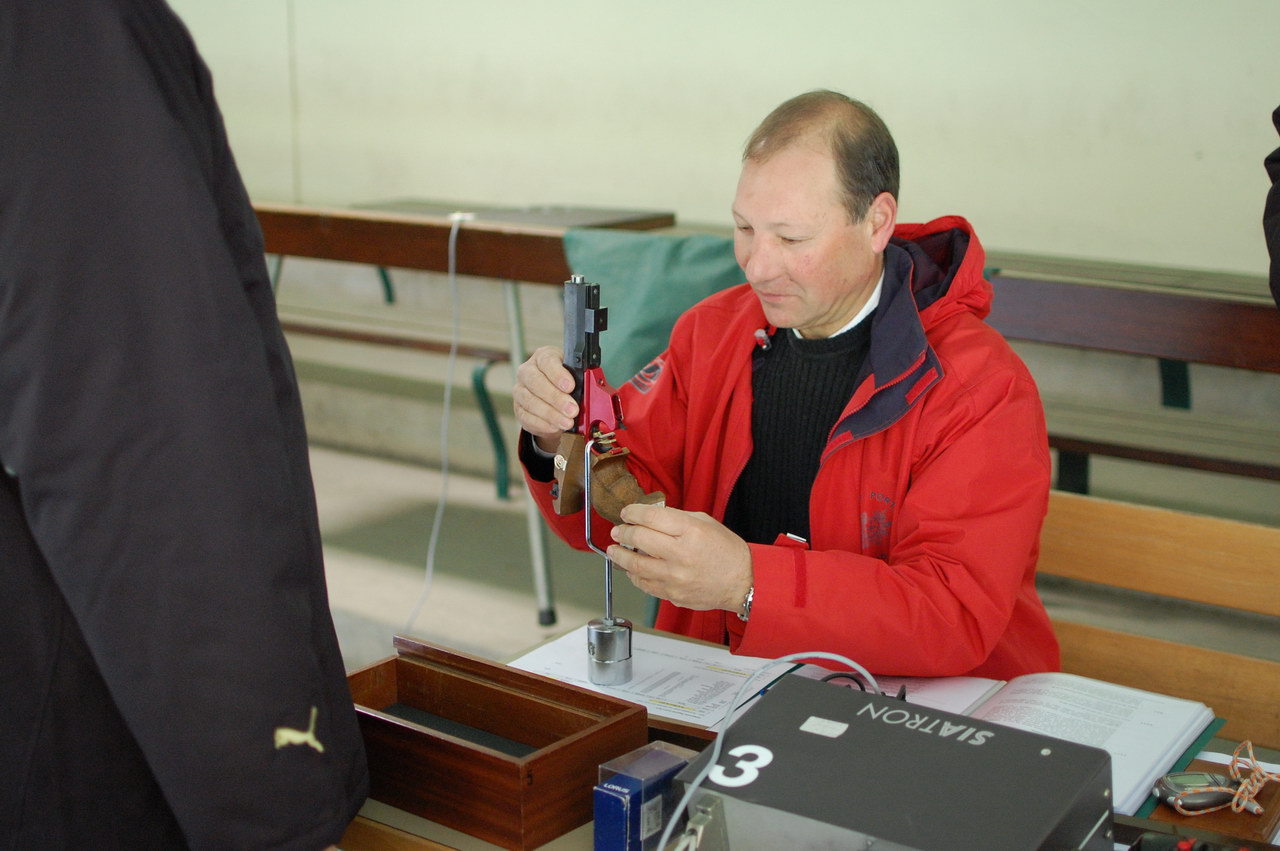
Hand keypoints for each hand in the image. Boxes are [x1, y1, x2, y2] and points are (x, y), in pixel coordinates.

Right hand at [512, 346, 576, 450]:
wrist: (554, 397)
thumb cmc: (565, 382)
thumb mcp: (575, 376)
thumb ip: (581, 381)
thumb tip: (592, 392)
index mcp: (543, 357)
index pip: (547, 361)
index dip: (558, 375)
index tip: (570, 387)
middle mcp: (528, 371)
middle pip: (536, 382)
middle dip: (556, 398)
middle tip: (572, 410)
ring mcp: (520, 390)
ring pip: (530, 401)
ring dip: (551, 414)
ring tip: (567, 422)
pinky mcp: (518, 408)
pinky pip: (526, 417)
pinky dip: (542, 424)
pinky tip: (555, 427)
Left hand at [607, 503, 751, 611]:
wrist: (743, 583)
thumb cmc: (727, 552)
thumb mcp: (706, 523)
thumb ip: (677, 518)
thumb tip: (650, 516)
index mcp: (690, 531)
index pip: (650, 517)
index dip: (633, 512)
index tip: (627, 513)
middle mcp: (681, 554)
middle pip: (639, 538)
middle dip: (623, 532)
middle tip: (617, 531)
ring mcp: (675, 578)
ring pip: (636, 565)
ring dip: (620, 555)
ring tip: (614, 550)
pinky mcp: (673, 595)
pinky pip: (645, 585)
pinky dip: (634, 576)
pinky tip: (631, 569)